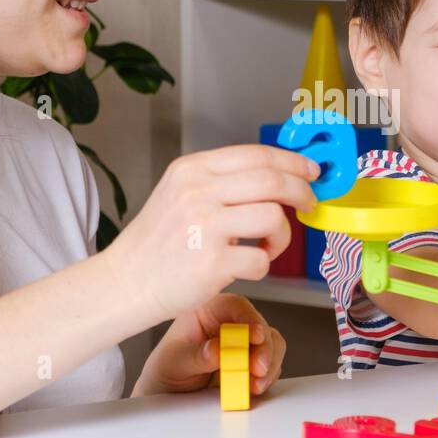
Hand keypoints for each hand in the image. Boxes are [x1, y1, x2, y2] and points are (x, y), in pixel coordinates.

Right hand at [106, 145, 318, 324]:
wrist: (126, 282)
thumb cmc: (159, 243)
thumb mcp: (180, 192)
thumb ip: (222, 181)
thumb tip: (279, 176)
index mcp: (192, 170)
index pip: (256, 155)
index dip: (293, 162)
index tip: (311, 171)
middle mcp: (198, 192)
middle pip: (272, 180)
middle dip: (301, 192)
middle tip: (308, 205)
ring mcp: (205, 227)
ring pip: (273, 217)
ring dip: (282, 235)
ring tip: (267, 246)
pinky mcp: (212, 262)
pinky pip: (262, 259)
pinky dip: (263, 265)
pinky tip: (246, 267)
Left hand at [132, 294, 286, 396]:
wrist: (166, 391)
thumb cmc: (166, 367)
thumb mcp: (174, 362)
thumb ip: (196, 356)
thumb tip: (217, 350)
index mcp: (209, 312)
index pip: (236, 306)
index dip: (250, 318)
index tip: (256, 336)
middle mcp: (230, 324)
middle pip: (259, 326)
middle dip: (264, 348)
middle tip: (258, 369)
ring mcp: (243, 343)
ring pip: (270, 344)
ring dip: (269, 364)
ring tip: (255, 384)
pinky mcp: (250, 362)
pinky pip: (269, 364)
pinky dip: (267, 376)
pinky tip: (254, 387)